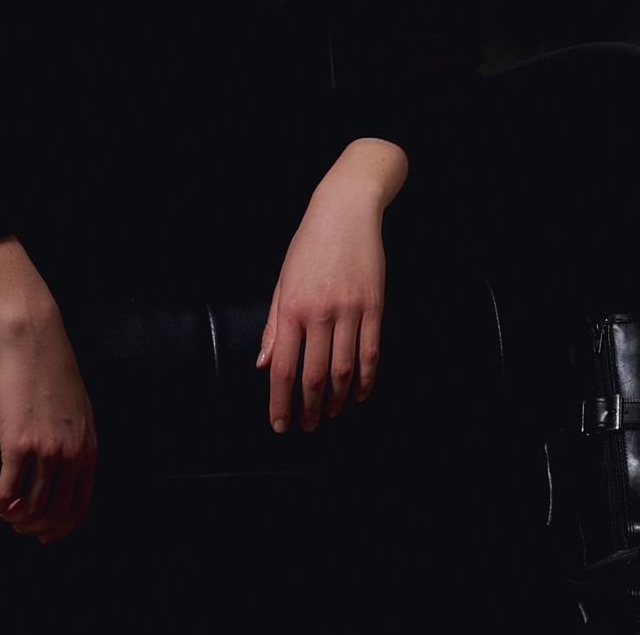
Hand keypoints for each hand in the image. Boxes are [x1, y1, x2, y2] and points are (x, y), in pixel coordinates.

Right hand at [0, 310, 98, 545]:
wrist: (33, 338)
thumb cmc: (51, 367)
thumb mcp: (78, 409)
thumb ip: (75, 441)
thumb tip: (64, 469)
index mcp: (89, 448)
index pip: (80, 507)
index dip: (60, 528)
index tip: (45, 534)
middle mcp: (71, 455)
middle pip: (54, 514)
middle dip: (33, 528)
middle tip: (17, 525)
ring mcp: (45, 452)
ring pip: (30, 508)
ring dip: (13, 518)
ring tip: (1, 511)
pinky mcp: (17, 444)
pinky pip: (7, 490)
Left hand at [255, 181, 385, 432]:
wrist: (344, 212)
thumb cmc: (309, 245)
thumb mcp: (283, 281)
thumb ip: (274, 326)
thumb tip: (264, 364)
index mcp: (291, 307)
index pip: (283, 367)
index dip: (280, 402)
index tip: (280, 425)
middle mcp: (319, 313)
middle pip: (313, 375)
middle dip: (309, 408)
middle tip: (307, 427)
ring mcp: (349, 311)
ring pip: (344, 370)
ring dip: (337, 400)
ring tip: (331, 415)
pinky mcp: (374, 307)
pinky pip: (371, 353)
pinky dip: (366, 380)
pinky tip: (360, 394)